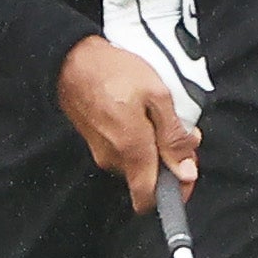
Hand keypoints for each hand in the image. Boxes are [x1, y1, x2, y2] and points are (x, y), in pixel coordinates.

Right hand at [60, 32, 200, 210]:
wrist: (72, 58)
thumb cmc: (113, 71)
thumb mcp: (157, 95)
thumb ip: (173, 136)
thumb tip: (185, 170)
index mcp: (132, 151)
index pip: (149, 198)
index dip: (173, 193)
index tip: (186, 174)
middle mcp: (113, 158)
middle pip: (148, 178)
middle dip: (168, 160)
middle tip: (180, 132)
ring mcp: (101, 150)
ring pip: (137, 162)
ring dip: (153, 147)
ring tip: (159, 115)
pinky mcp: (94, 140)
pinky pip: (122, 149)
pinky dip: (137, 138)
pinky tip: (140, 112)